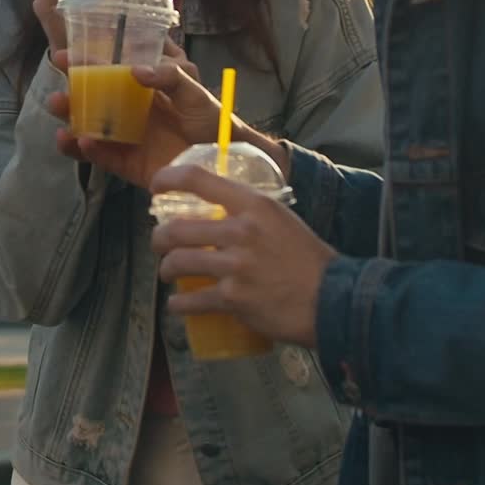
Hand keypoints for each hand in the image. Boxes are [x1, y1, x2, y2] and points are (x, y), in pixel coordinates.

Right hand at [46, 44, 223, 191]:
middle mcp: (127, 112)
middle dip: (69, 96)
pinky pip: (103, 158)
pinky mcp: (129, 164)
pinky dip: (89, 151)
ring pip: (89, 130)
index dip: (84, 64)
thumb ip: (169, 75)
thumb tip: (136, 70)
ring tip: (59, 116)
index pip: (105, 73)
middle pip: (90, 103)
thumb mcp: (192, 88)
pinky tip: (81, 142)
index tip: (63, 56)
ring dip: (71, 123)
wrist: (223, 156)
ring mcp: (126, 138)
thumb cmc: (209, 116)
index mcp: (139, 88)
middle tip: (55, 91)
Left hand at [149, 163, 336, 346]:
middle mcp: (240, 231)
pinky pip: (192, 300)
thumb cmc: (306, 257)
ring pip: (178, 263)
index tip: (155, 186)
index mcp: (253, 204)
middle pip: (177, 228)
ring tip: (168, 273)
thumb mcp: (280, 218)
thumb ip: (249, 212)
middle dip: (159, 238)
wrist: (329, 298)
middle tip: (159, 243)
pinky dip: (178, 305)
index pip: (198, 180)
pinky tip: (177, 305)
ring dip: (166, 270)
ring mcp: (235, 266)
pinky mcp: (233, 299)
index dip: (168, 179)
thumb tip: (219, 211)